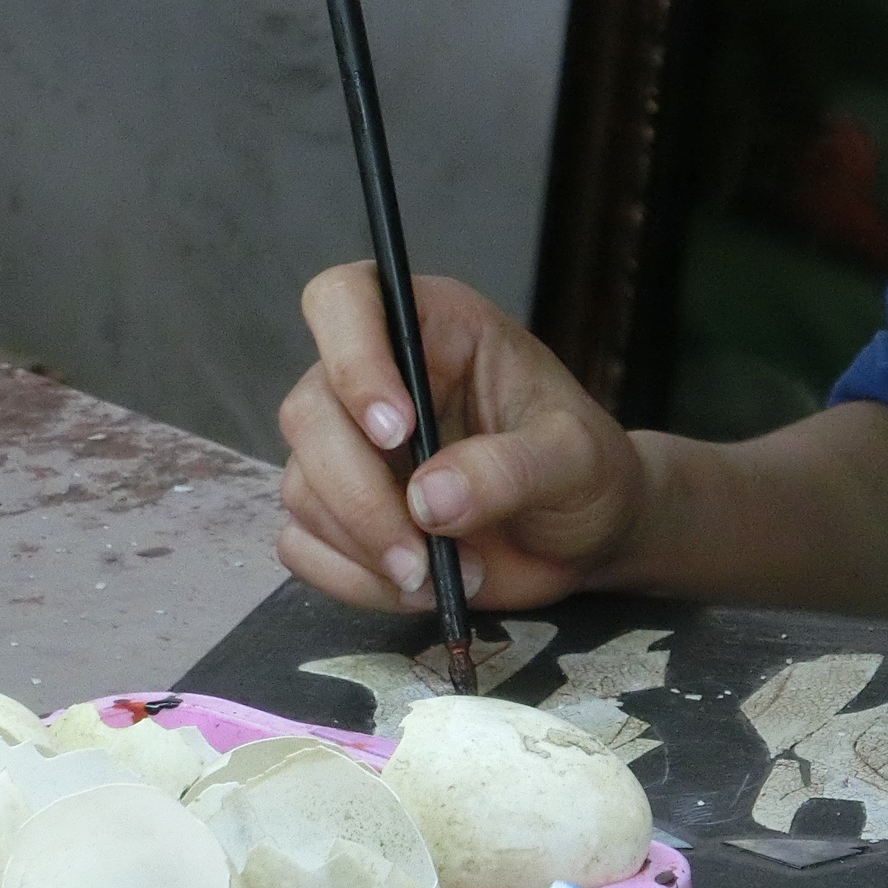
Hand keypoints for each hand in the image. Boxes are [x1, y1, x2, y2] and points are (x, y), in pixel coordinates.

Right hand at [277, 262, 645, 610]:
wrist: (584, 538)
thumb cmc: (586, 472)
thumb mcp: (576, 460)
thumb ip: (510, 469)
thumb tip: (427, 499)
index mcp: (434, 330)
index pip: (346, 299)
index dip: (353, 359)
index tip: (398, 431)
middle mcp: (376, 379)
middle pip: (309, 412)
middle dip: (359, 497)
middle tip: (423, 557)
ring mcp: (348, 447)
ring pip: (301, 488)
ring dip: (367, 549)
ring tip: (450, 576)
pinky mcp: (337, 513)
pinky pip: (303, 547)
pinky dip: (352, 580)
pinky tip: (417, 588)